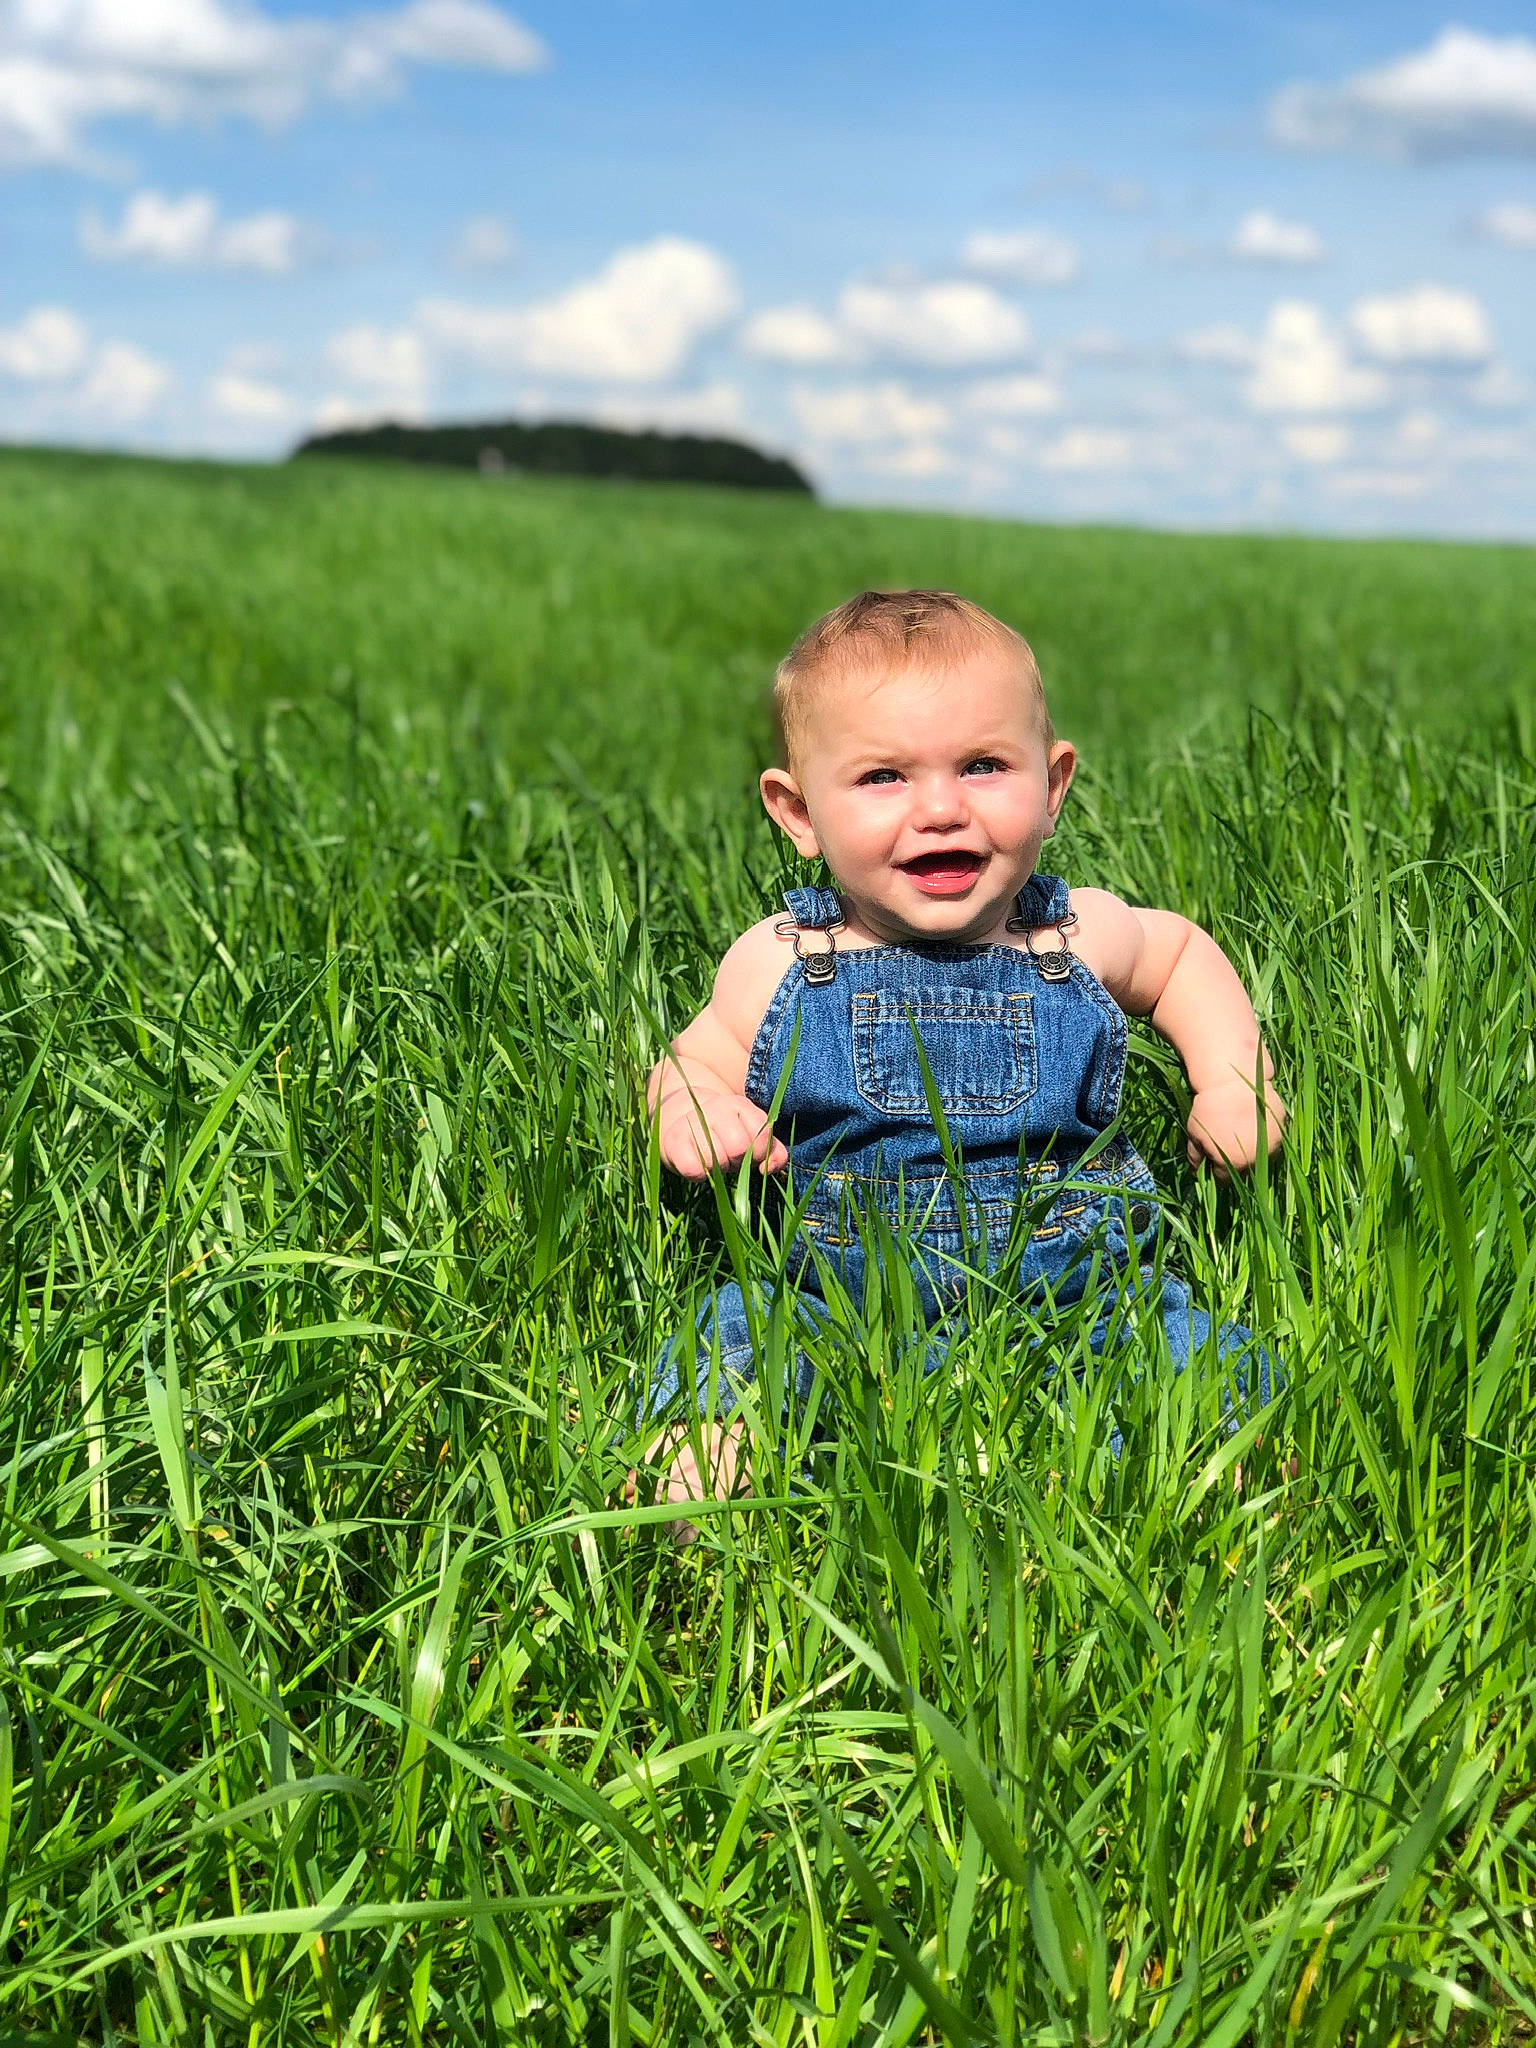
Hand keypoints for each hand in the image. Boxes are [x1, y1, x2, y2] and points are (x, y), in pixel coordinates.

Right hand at [657, 1091, 787, 1179]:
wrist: (680, 1120)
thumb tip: (769, 1168)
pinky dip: (700, 1175)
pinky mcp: (673, 1141)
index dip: (760, 1153)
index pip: (762, 1136)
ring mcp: (693, 1122)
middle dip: (737, 1161)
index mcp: (741, 1106)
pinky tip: (697, 1164)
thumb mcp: (751, 1135)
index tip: (750, 1153)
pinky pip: (694, 1170)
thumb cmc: (724, 1134)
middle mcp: (717, 1109)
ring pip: (717, 1160)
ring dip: (718, 1168)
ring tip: (712, 1159)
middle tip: (728, 1157)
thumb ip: (772, 1151)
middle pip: (739, 1148)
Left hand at [1186, 1079, 1284, 1181]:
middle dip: (1234, 1164)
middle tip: (1226, 1144)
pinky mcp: (1281, 1132)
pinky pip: (1271, 1142)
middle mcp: (1255, 1161)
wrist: (1233, 1080)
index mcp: (1232, 1165)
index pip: (1223, 1180)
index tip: (1212, 1159)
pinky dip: (1263, 1138)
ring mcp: (1271, 1146)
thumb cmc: (1209, 1108)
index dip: (1215, 1171)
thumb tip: (1195, 1172)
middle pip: (1244, 1172)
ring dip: (1251, 1153)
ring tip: (1240, 1133)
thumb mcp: (1194, 1133)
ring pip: (1261, 1158)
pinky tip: (1252, 1125)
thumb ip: (1195, 1156)